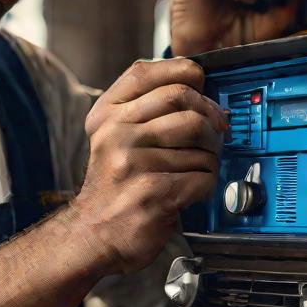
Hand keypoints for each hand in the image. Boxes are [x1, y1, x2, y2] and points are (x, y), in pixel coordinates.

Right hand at [71, 58, 224, 274]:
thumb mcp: (112, 136)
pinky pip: (203, 175)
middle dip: (209, 116)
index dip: (183, 72)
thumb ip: (144, 109)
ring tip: (199, 167)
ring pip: (200, 141)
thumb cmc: (112, 185)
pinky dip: (208, 183)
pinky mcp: (154, 193)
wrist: (91, 235)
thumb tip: (201, 93)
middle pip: (182, 99)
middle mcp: (116, 133)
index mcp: (105, 115)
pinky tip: (193, 189)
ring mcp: (133, 162)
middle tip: (215, 132)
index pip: (146, 72)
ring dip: (211, 157)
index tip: (202, 86)